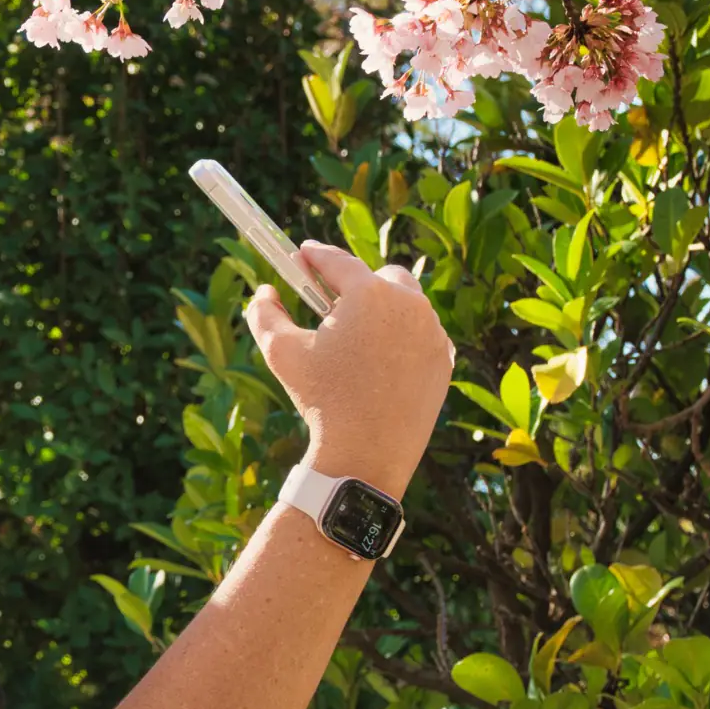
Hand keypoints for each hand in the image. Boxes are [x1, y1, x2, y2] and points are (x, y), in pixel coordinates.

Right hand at [244, 241, 453, 498]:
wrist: (365, 454)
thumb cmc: (321, 400)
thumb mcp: (281, 352)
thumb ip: (264, 312)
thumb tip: (265, 292)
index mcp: (369, 294)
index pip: (338, 261)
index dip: (316, 255)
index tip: (302, 254)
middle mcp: (409, 305)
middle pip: (382, 276)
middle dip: (358, 284)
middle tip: (333, 306)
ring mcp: (432, 332)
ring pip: (408, 304)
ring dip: (384, 310)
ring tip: (359, 337)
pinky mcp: (445, 359)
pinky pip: (423, 334)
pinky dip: (405, 338)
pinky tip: (382, 361)